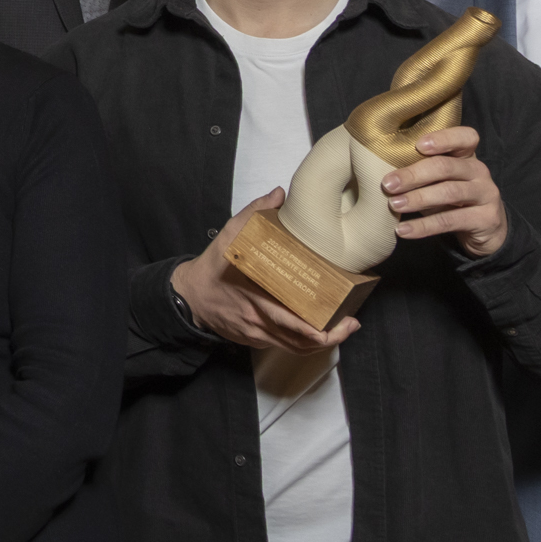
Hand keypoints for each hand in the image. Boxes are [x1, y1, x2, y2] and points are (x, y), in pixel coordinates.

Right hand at [170, 192, 363, 356]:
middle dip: (330, 337)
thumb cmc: (212, 268)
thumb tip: (280, 194)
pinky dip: (304, 342)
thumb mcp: (229, 236)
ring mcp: (257, 334)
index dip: (317, 327)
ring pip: (295, 347)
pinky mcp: (255, 340)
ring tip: (342, 329)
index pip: (290, 321)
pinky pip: (284, 346)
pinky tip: (318, 330)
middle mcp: (258, 320)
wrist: (190, 297)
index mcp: (255, 297)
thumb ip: (255, 213)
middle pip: (300, 340)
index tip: (340, 317)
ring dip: (322, 342)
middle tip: (350, 324)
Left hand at [383, 125, 509, 258]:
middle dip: (414, 174)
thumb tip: (379, 170)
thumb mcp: (439, 181)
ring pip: (449, 192)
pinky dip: (424, 226)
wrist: (483, 231)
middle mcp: (479, 171)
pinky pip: (450, 221)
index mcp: (467, 156)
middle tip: (387, 184)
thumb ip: (420, 171)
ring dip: (417, 199)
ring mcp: (486, 194)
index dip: (443, 138)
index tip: (417, 144)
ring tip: (394, 205)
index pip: (465, 137)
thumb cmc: (452, 199)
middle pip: (447, 167)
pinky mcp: (485, 219)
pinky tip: (403, 230)